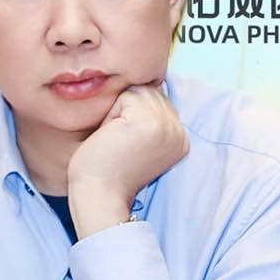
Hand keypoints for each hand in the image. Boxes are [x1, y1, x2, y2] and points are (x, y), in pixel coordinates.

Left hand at [67, 84, 189, 236]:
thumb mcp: (138, 143)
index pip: (157, 100)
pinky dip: (109, 114)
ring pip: (137, 91)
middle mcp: (178, 131)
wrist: (99, 197)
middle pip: (149, 91)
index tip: (125, 144)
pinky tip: (110, 137)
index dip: (133, 113)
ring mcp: (166, 125)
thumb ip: (148, 116)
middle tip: (118, 142)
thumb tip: (145, 83)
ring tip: (115, 140)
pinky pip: (124, 96)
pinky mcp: (147, 121)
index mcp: (180, 138)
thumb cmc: (108, 172)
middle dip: (126, 110)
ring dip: (118, 111)